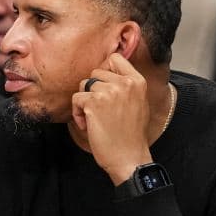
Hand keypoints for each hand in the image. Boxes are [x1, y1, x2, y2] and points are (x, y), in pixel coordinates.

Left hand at [70, 53, 152, 183]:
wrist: (129, 156)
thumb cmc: (132, 134)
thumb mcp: (139, 103)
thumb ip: (127, 86)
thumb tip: (108, 73)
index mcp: (138, 81)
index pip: (115, 58)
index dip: (105, 70)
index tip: (104, 85)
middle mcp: (124, 83)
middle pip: (95, 72)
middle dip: (93, 90)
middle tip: (100, 109)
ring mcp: (109, 91)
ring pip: (84, 85)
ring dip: (84, 102)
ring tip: (95, 118)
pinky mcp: (93, 102)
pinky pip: (76, 98)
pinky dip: (78, 113)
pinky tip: (89, 124)